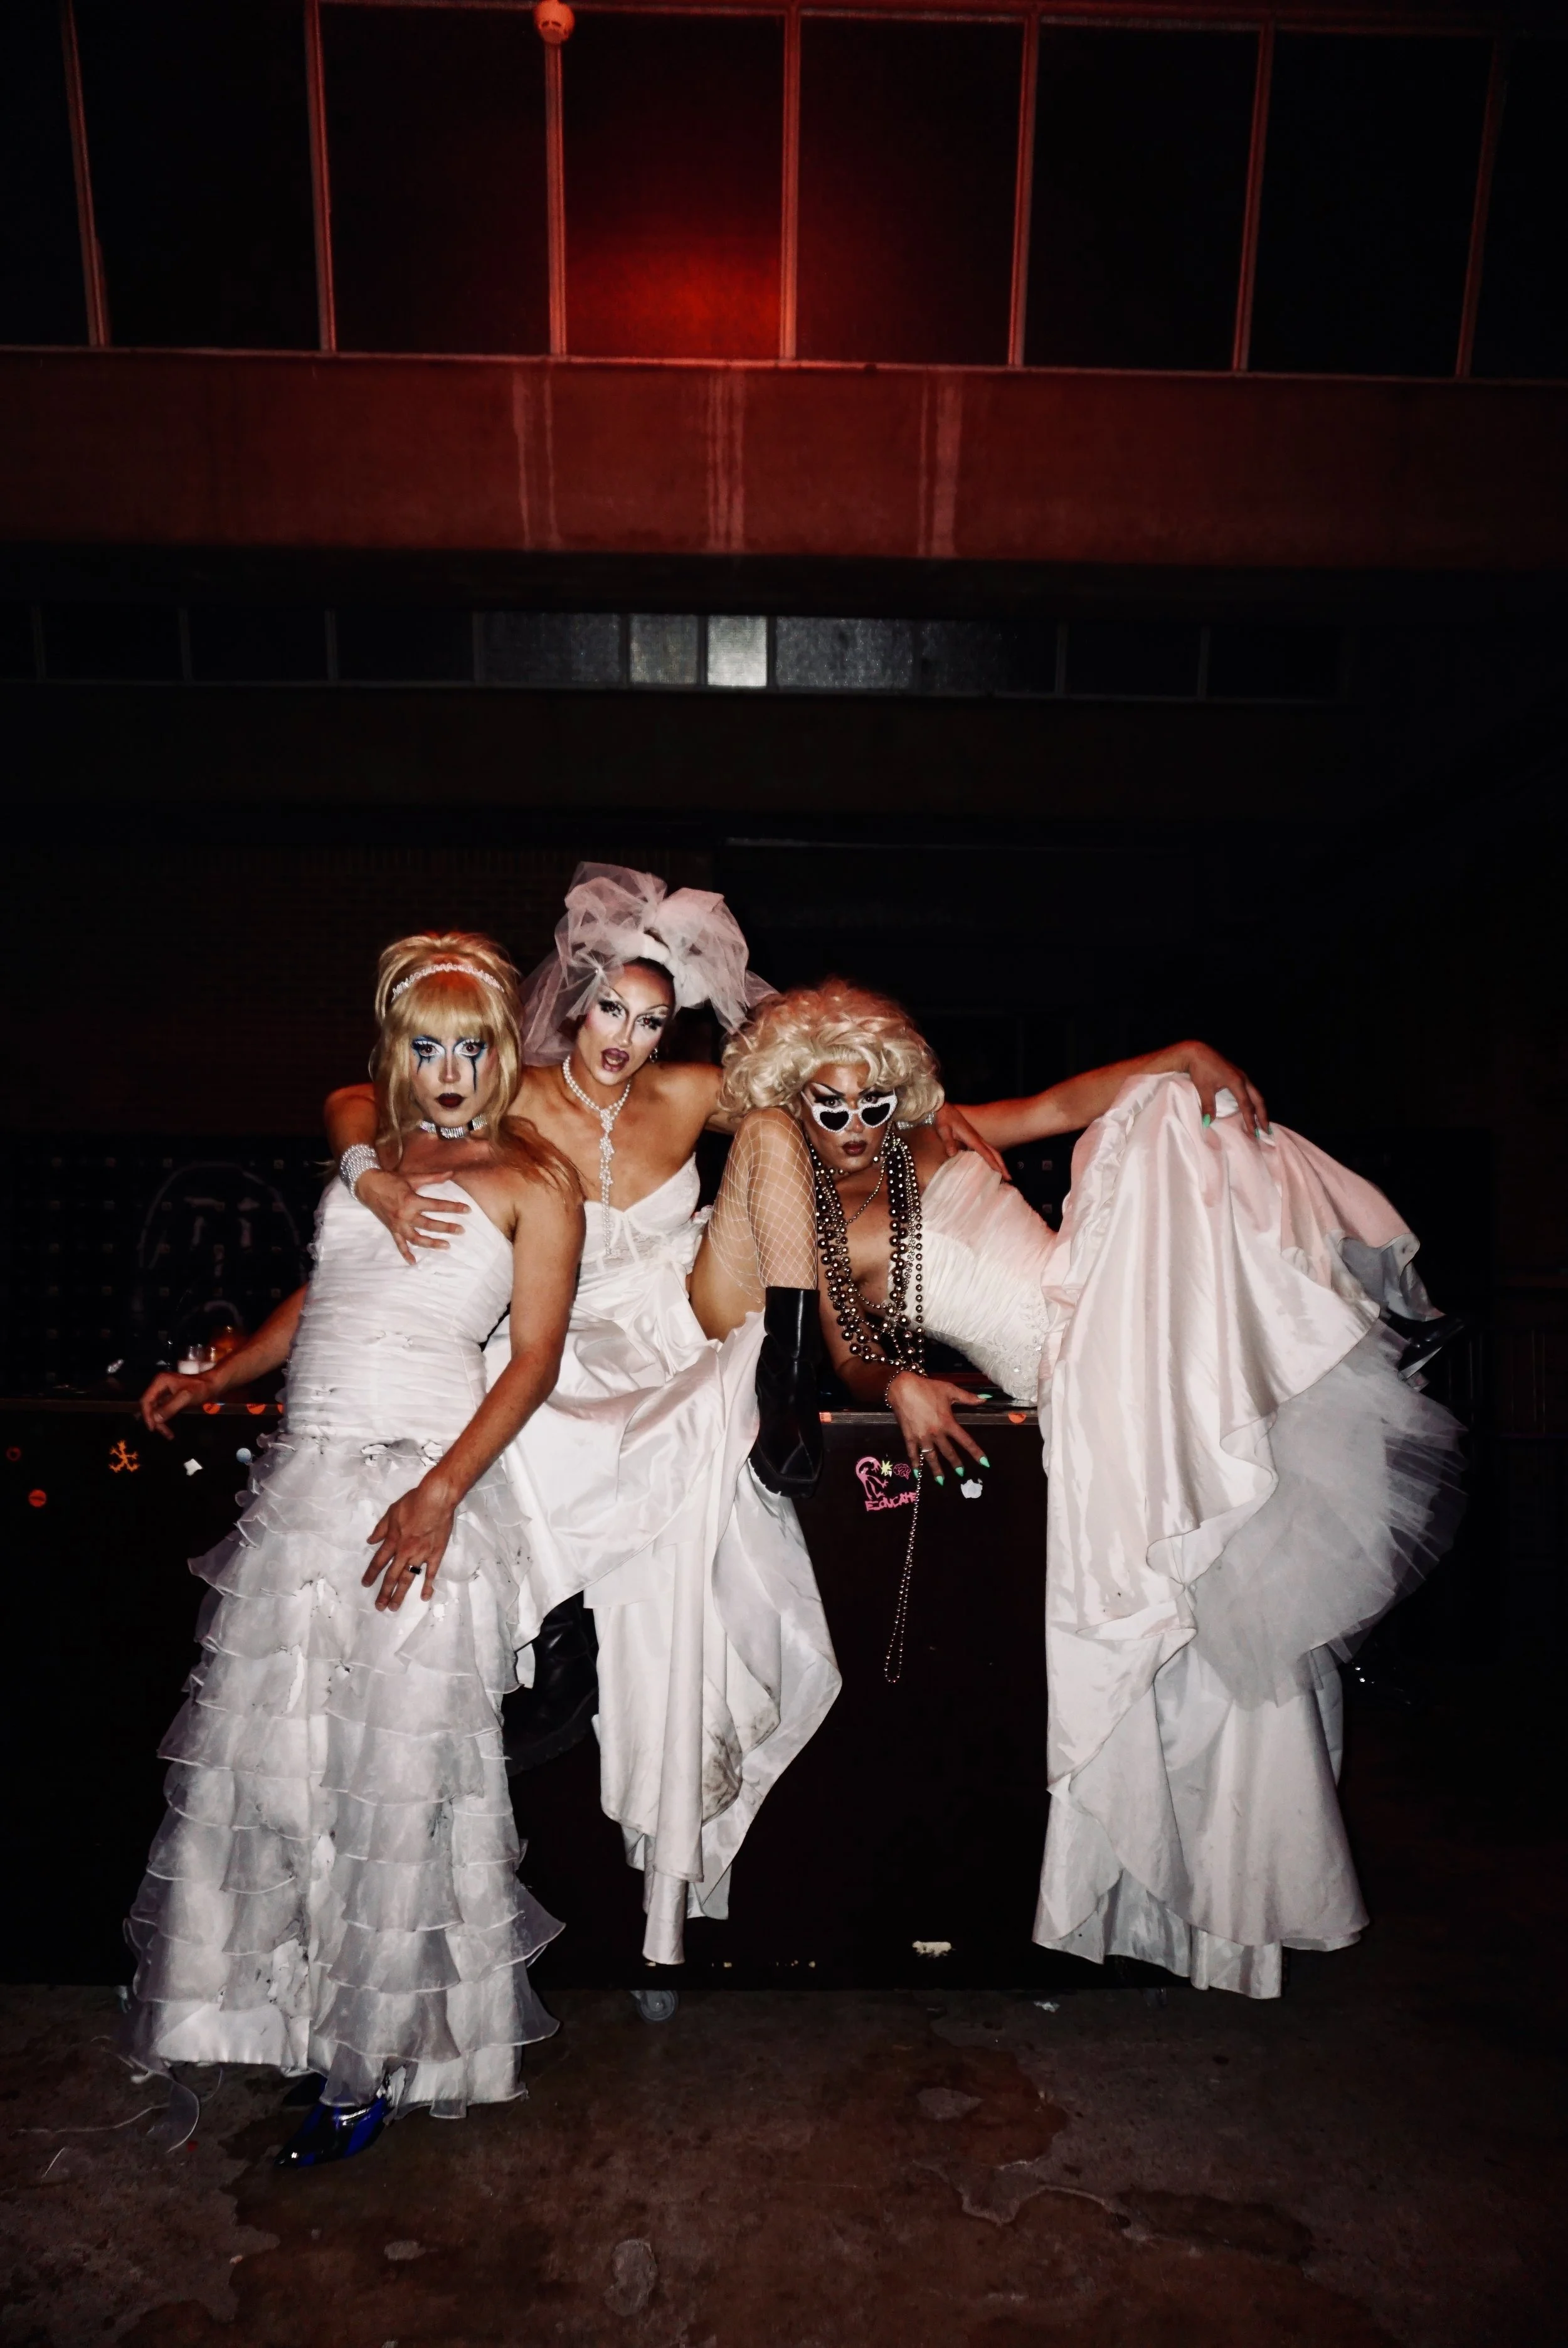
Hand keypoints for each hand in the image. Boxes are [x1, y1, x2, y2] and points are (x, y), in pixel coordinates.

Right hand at [141, 1369, 217, 1437]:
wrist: (214, 1384)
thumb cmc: (201, 1388)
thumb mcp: (185, 1397)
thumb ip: (170, 1407)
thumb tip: (155, 1419)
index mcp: (160, 1382)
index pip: (146, 1400)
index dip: (147, 1415)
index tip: (152, 1428)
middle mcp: (160, 1385)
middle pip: (150, 1406)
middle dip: (155, 1420)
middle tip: (163, 1433)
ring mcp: (165, 1391)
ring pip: (156, 1409)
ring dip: (160, 1422)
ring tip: (168, 1434)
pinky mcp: (171, 1396)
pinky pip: (163, 1410)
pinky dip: (165, 1419)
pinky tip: (169, 1429)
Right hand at [357, 1169, 469, 1266]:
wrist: (367, 1185)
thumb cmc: (391, 1180)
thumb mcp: (412, 1177)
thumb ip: (433, 1177)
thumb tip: (451, 1173)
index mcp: (411, 1200)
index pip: (437, 1206)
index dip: (453, 1207)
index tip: (467, 1210)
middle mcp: (405, 1215)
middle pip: (429, 1224)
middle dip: (447, 1228)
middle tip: (461, 1230)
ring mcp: (398, 1224)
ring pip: (417, 1238)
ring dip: (431, 1243)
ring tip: (446, 1246)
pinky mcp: (392, 1229)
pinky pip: (399, 1244)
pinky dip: (406, 1254)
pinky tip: (413, 1262)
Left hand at [363, 1473, 457, 1611]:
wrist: (436, 1499)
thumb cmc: (413, 1503)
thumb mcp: (391, 1512)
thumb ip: (381, 1529)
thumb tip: (370, 1541)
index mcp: (393, 1541)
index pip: (379, 1562)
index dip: (371, 1574)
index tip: (365, 1584)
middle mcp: (405, 1552)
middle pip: (392, 1576)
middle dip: (384, 1592)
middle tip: (379, 1607)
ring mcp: (421, 1555)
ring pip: (408, 1578)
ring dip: (400, 1594)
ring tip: (394, 1607)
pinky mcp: (436, 1554)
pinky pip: (431, 1573)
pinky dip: (428, 1585)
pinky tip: (424, 1597)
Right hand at [885, 1371, 987, 1482]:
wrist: (903, 1388)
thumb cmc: (927, 1388)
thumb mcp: (949, 1390)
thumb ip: (968, 1397)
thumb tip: (985, 1399)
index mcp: (947, 1423)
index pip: (965, 1441)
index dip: (975, 1452)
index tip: (984, 1463)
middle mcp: (936, 1433)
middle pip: (948, 1452)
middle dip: (956, 1463)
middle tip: (961, 1473)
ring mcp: (922, 1437)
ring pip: (931, 1457)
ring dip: (937, 1470)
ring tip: (941, 1481)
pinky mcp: (909, 1437)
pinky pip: (912, 1453)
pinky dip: (915, 1463)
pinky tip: (917, 1473)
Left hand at [931, 1104, 1010, 1179]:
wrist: (943, 1108)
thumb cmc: (944, 1119)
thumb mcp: (944, 1130)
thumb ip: (948, 1142)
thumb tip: (952, 1154)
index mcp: (971, 1137)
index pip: (985, 1152)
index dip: (993, 1162)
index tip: (1000, 1172)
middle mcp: (977, 1138)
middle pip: (994, 1152)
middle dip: (1002, 1164)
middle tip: (1009, 1177)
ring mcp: (976, 1137)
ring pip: (991, 1150)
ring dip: (999, 1161)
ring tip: (1003, 1173)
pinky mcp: (973, 1137)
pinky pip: (986, 1148)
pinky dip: (991, 1156)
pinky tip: (990, 1163)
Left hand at [1179, 1042, 1268, 1138]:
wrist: (1196, 1051)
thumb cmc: (1200, 1069)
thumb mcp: (1204, 1088)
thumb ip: (1208, 1106)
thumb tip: (1208, 1122)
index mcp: (1237, 1082)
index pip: (1246, 1105)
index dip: (1250, 1120)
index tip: (1254, 1133)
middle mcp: (1243, 1078)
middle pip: (1258, 1099)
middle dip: (1263, 1115)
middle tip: (1266, 1130)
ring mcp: (1241, 1075)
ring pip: (1255, 1094)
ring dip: (1260, 1108)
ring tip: (1262, 1121)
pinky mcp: (1237, 1073)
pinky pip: (1250, 1090)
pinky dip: (1254, 1100)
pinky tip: (1251, 1107)